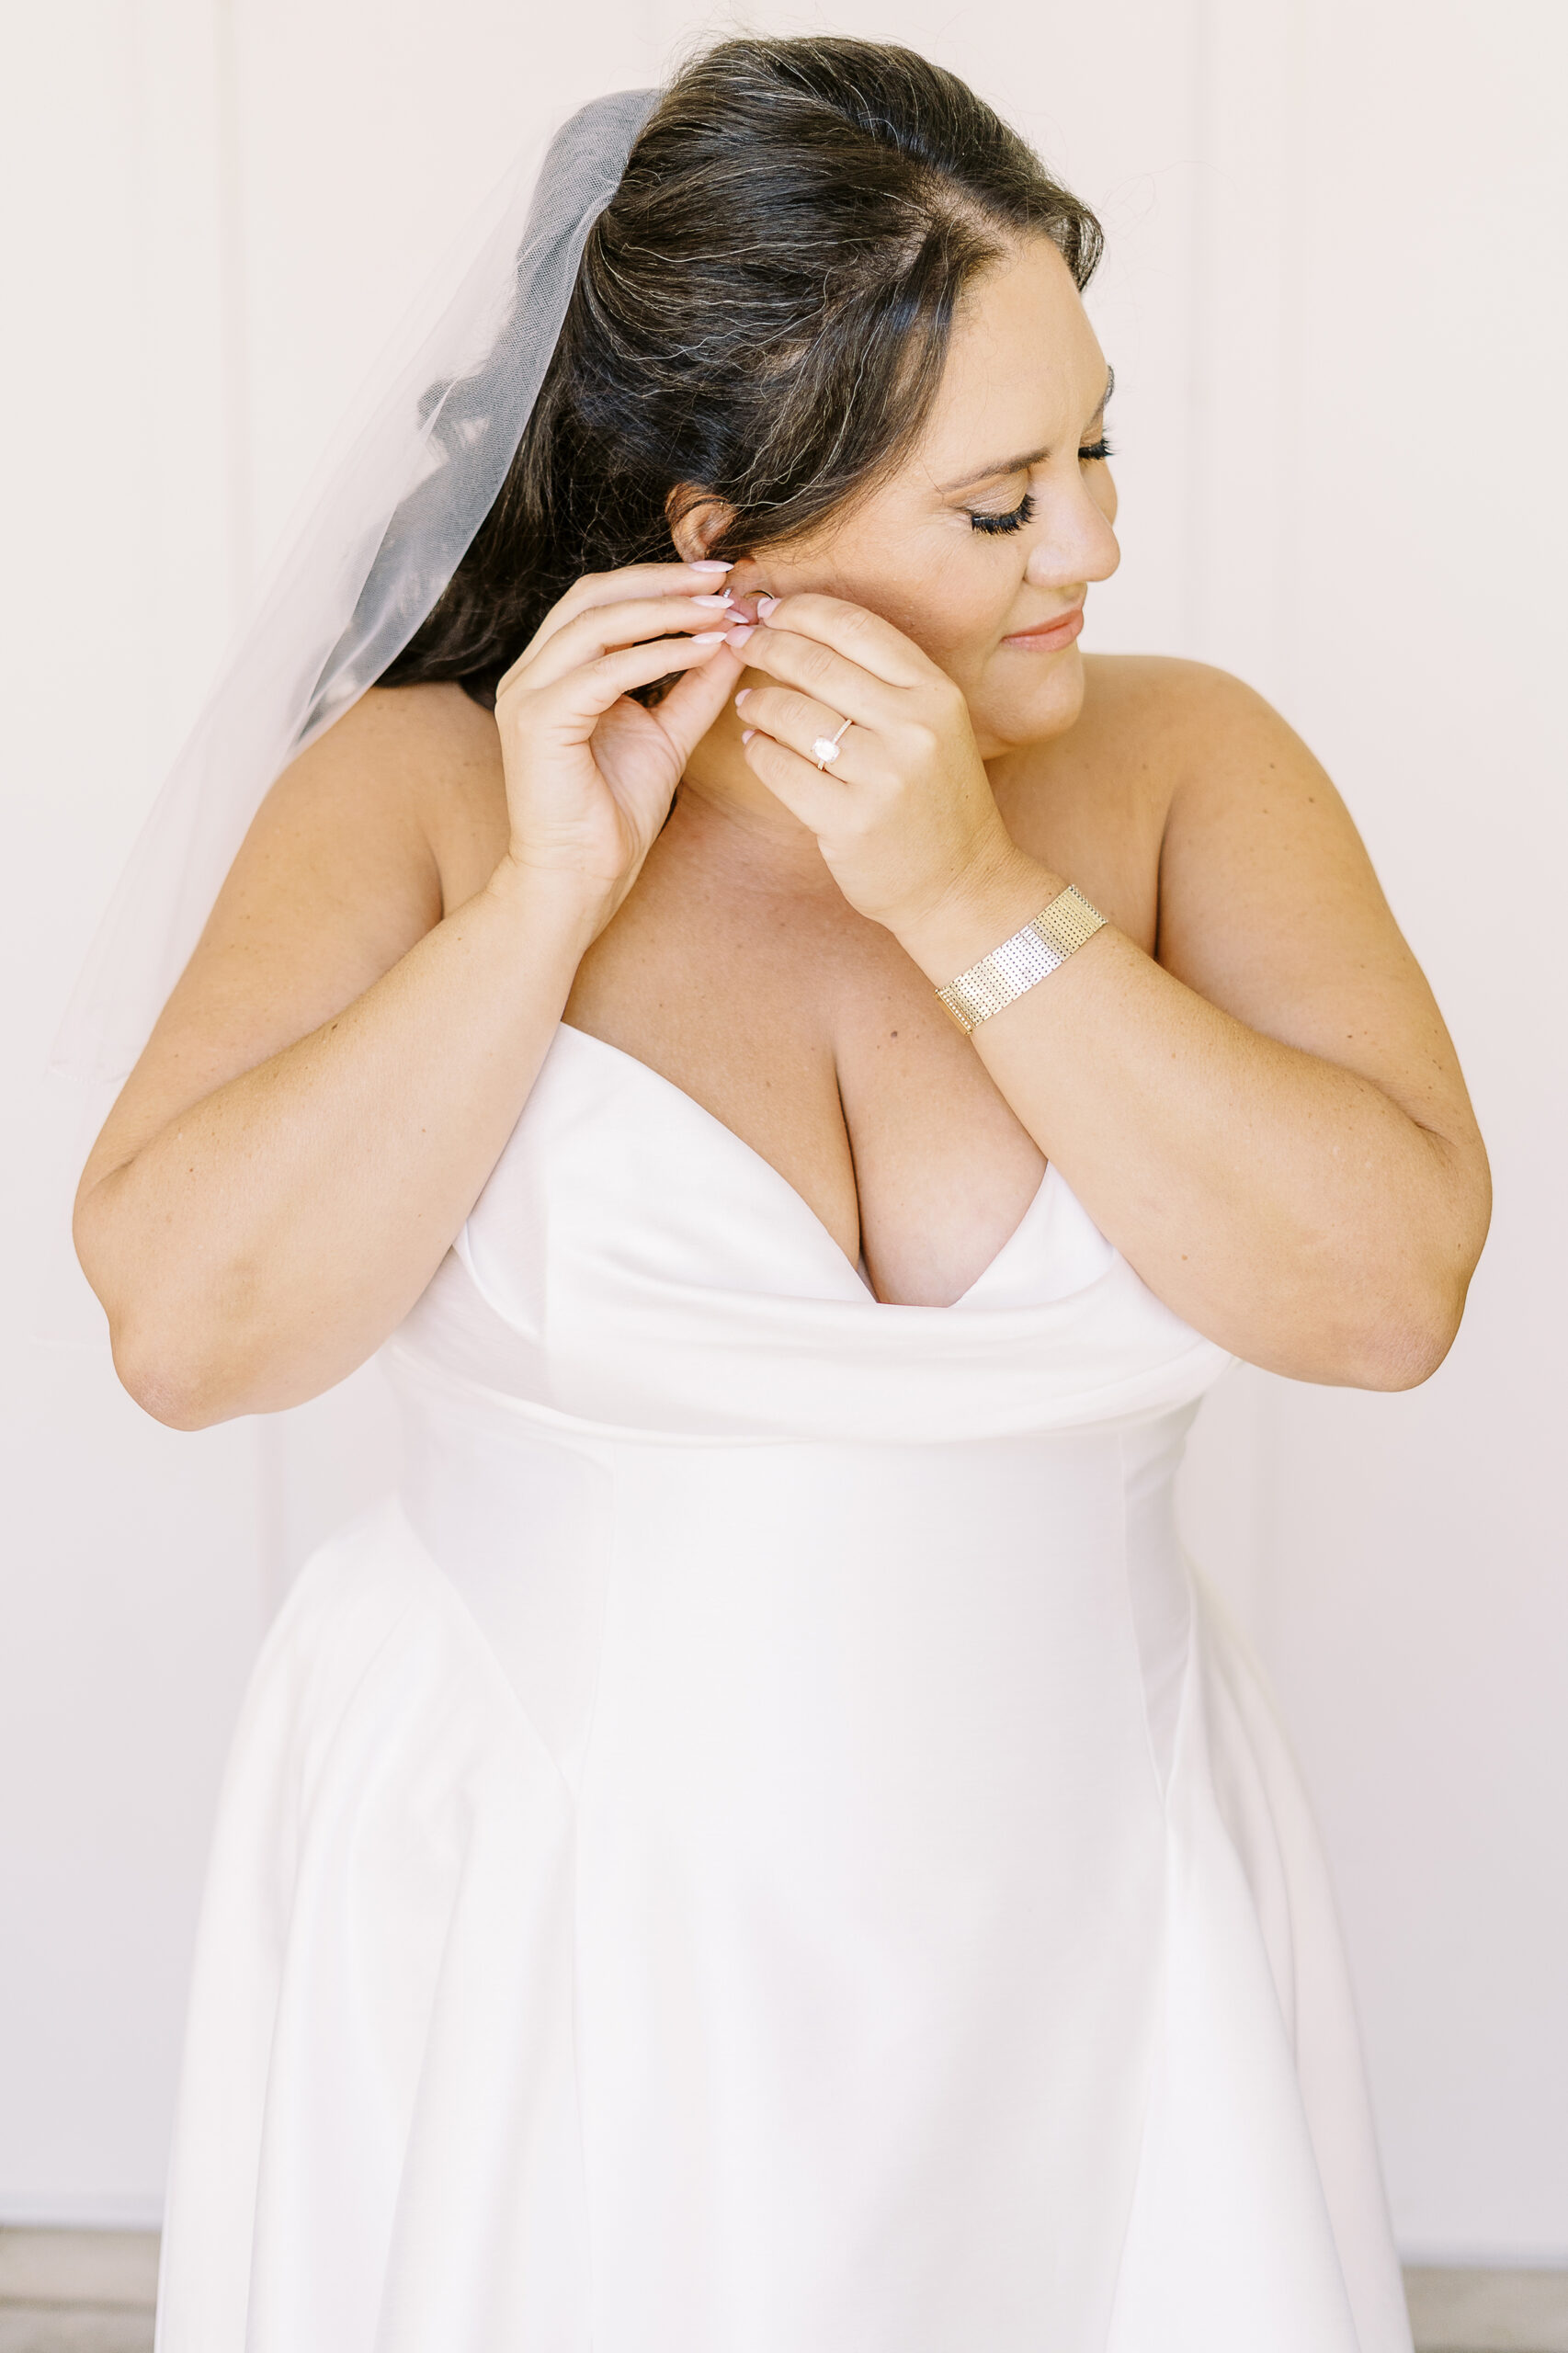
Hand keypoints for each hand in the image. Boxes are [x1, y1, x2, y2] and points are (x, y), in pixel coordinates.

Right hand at [491, 562, 752, 928]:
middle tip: (724, 578)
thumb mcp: (667, 735)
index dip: (660, 581)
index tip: (721, 579)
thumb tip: (735, 637)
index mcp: (554, 671)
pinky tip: (702, 652)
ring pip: (597, 622)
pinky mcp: (538, 722)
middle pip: (594, 594)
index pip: (602, 599)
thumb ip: (695, 686)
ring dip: (666, 610)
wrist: (578, 880)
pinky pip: (604, 671)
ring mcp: (528, 694)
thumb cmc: (613, 816)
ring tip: (720, 612)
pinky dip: (658, 655)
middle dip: (664, 580)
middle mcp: (531, 673)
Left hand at [732, 593, 1033, 952]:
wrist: (962, 886)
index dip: (801, 609)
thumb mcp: (934, 728)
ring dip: (757, 701)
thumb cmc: (937, 801)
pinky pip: (778, 766)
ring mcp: (881, 776)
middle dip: (764, 644)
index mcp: (936, 694)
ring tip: (750, 705)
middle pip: (814, 661)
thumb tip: (800, 630)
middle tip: (739, 643)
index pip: (855, 627)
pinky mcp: (848, 820)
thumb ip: (883, 682)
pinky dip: (756, 749)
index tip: (769, 609)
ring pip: (790, 712)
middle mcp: (913, 728)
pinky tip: (756, 745)